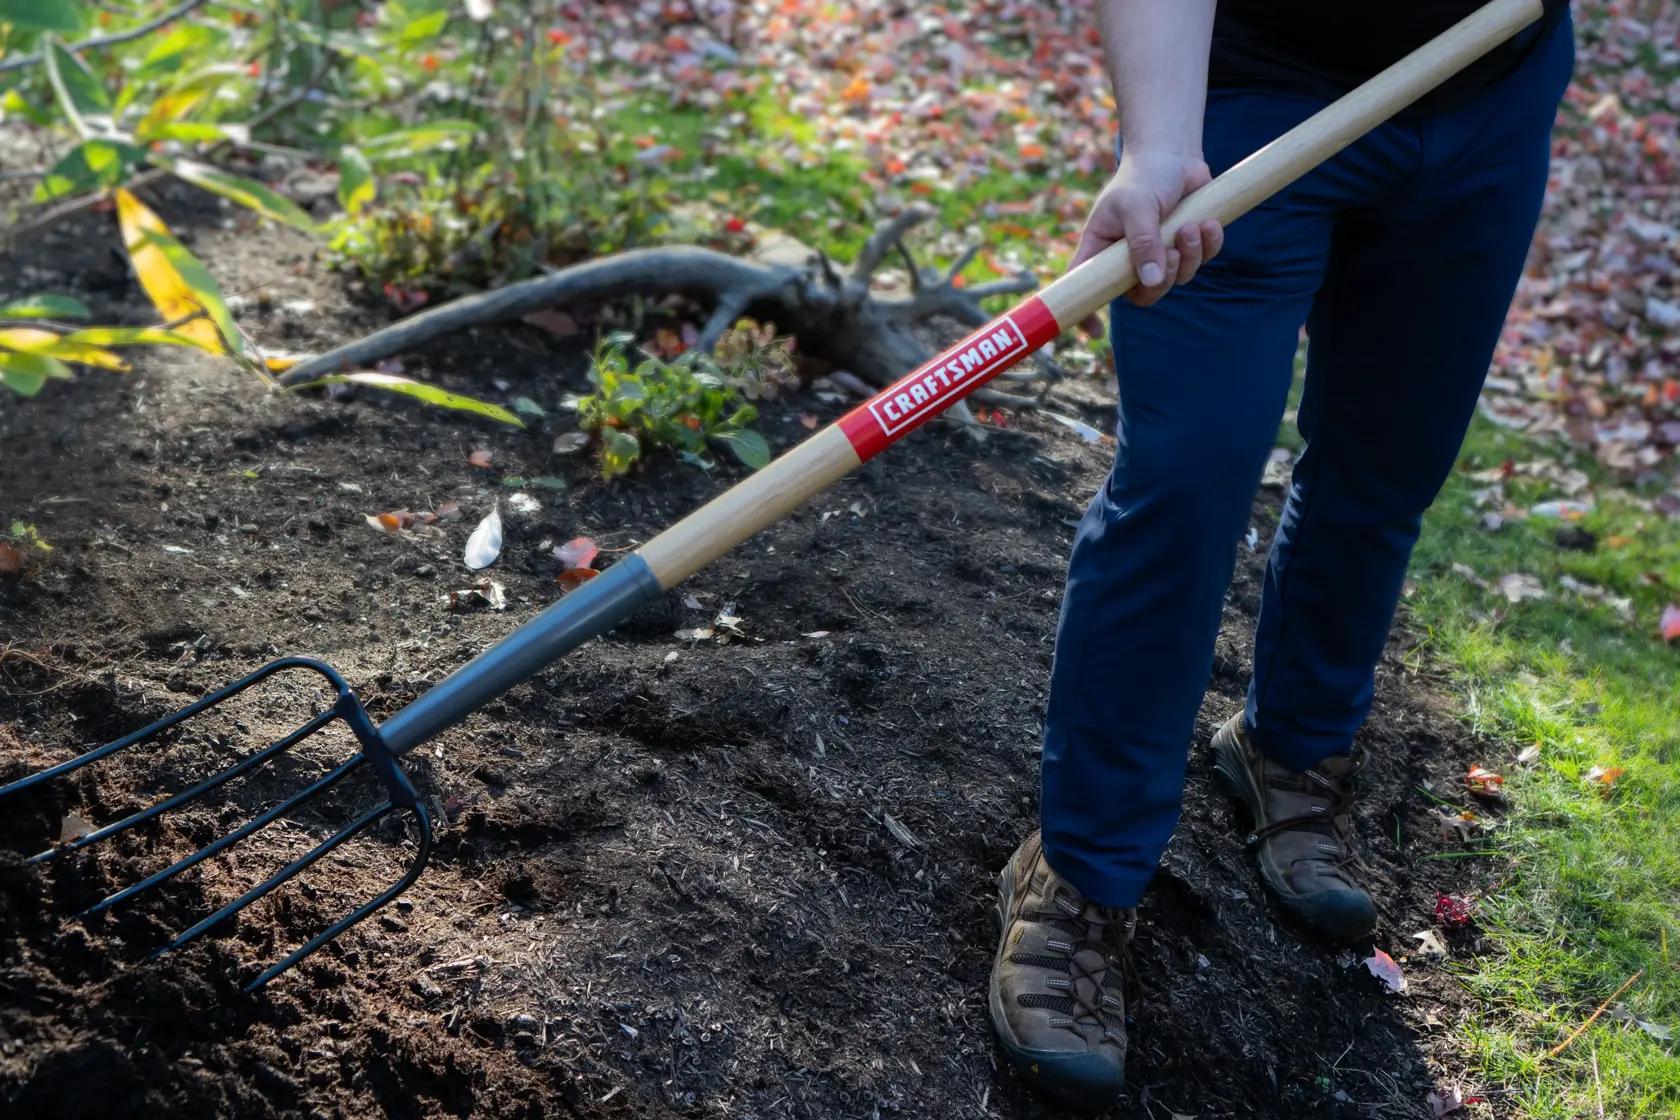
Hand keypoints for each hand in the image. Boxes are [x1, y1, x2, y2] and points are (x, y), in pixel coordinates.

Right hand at [1069, 147, 1223, 307]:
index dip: (1086, 312)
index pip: (1085, 287)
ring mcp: (1158, 254)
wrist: (1174, 154)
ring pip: (1175, 280)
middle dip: (1162, 280)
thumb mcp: (1137, 206)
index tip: (1094, 333)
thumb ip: (1143, 242)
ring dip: (1189, 257)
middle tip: (1172, 249)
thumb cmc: (1144, 176)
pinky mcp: (1185, 247)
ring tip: (1191, 226)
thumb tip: (1152, 280)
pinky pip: (1200, 262)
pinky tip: (1208, 224)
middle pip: (1141, 295)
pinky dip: (1208, 245)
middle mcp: (1127, 258)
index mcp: (1101, 249)